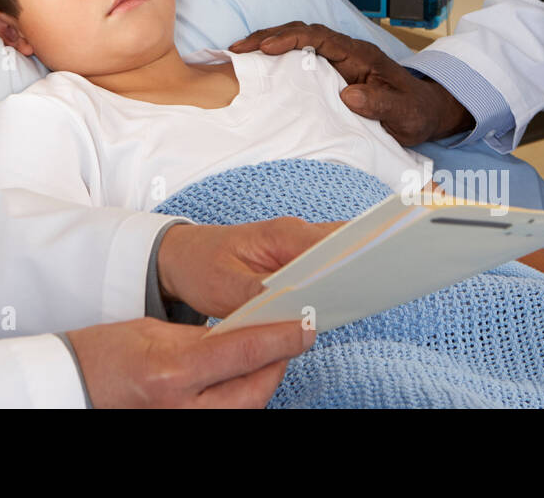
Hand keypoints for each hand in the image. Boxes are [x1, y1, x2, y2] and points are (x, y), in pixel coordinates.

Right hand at [65, 317, 314, 407]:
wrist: (71, 388)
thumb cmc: (104, 355)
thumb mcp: (154, 331)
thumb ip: (204, 336)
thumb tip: (247, 332)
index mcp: (172, 372)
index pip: (244, 351)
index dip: (281, 336)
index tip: (307, 323)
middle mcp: (183, 408)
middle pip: (256, 388)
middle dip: (277, 361)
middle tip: (288, 334)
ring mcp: (184, 426)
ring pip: (248, 407)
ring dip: (262, 380)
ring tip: (265, 354)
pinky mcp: (185, 431)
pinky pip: (229, 415)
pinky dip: (242, 396)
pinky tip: (242, 377)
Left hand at [156, 217, 343, 319]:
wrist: (181, 258)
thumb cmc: (200, 266)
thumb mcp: (223, 286)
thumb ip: (260, 295)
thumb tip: (297, 309)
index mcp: (282, 234)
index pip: (330, 242)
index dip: (351, 261)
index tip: (361, 282)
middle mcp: (295, 235)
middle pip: (342, 246)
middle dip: (356, 268)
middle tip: (361, 295)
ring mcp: (296, 247)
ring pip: (335, 257)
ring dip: (343, 278)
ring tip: (349, 304)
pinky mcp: (293, 261)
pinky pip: (321, 268)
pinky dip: (329, 284)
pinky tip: (329, 306)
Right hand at [229, 21, 472, 146]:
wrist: (423, 112)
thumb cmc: (414, 112)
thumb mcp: (403, 113)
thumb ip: (380, 104)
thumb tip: (348, 94)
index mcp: (360, 55)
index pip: (320, 37)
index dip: (291, 39)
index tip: (266, 48)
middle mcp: (345, 52)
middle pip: (301, 33)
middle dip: (268, 37)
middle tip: (237, 49)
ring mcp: (335, 61)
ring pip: (296, 43)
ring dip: (267, 46)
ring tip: (238, 55)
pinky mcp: (329, 73)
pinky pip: (298, 60)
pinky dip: (275, 61)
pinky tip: (256, 69)